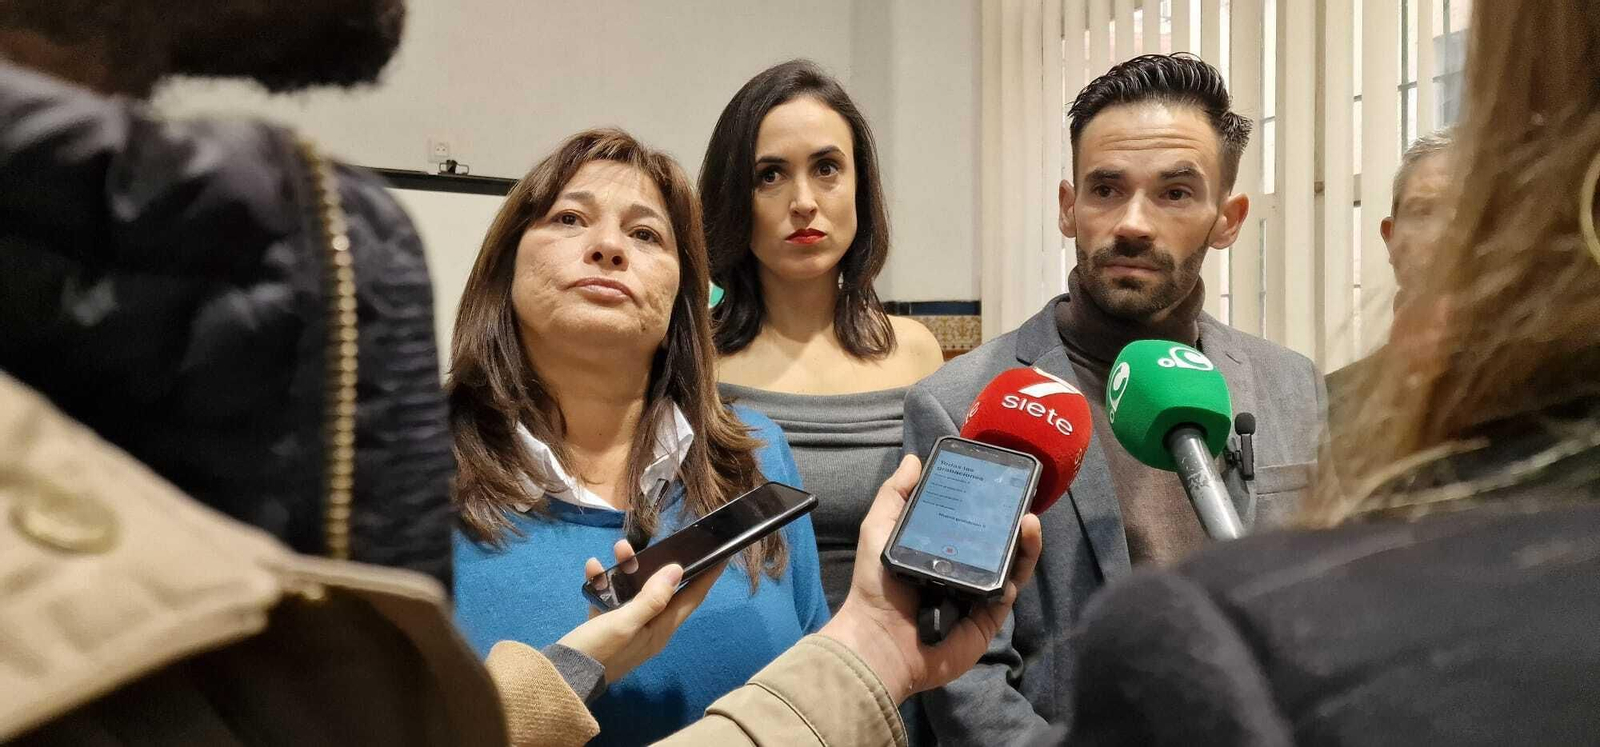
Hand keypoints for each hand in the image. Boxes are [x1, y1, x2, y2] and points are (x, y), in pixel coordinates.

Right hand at [556, 540, 724, 682]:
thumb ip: (653, 598)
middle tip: (661, 542)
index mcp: (660, 629)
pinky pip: (610, 596)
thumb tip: (678, 571)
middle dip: (659, 563)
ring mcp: (627, 626)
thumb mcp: (626, 622)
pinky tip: (593, 567)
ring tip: (619, 548)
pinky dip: (603, 581)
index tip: (720, 556)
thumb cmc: (598, 649)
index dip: (706, 578)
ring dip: (627, 567)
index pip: (691, 599)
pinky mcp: (606, 624)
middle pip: (661, 589)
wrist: (562, 677)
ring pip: (634, 589)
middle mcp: (648, 627)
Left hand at [818, 454, 1043, 703]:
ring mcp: (976, 595)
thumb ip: (896, 495)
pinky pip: (1008, 591)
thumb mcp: (879, 530)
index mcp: (937, 552)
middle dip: (1011, 521)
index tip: (995, 482)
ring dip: (1025, 543)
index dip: (982, 505)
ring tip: (1029, 520)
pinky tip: (1021, 548)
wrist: (879, 639)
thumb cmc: (876, 585)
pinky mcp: (987, 618)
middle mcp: (960, 571)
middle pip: (994, 543)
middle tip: (1020, 498)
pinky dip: (1018, 570)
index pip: (967, 524)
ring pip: (1010, 566)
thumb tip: (915, 459)